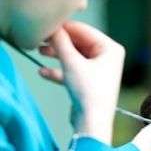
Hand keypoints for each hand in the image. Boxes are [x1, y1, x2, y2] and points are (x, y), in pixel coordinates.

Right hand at [38, 20, 124, 143]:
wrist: (92, 123)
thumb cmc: (89, 92)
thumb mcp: (71, 62)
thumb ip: (60, 41)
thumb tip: (51, 28)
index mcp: (111, 49)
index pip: (83, 30)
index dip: (63, 28)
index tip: (45, 27)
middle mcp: (109, 58)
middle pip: (78, 43)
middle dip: (59, 43)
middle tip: (40, 40)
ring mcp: (100, 72)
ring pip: (75, 57)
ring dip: (57, 55)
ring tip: (40, 53)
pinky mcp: (91, 84)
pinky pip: (74, 72)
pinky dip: (59, 71)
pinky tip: (43, 73)